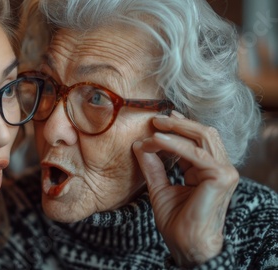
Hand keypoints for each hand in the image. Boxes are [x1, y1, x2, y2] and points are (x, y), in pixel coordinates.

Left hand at [133, 111, 237, 266]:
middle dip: (178, 124)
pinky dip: (175, 145)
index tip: (156, 123)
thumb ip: (153, 166)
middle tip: (156, 119)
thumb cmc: (176, 220)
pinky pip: (195, 153)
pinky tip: (157, 141)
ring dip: (176, 130)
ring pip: (202, 137)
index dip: (176, 129)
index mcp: (208, 169)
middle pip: (203, 133)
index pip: (196, 140)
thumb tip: (139, 144)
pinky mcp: (221, 176)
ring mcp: (224, 171)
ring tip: (155, 127)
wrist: (185, 244)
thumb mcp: (159, 186)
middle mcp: (220, 168)